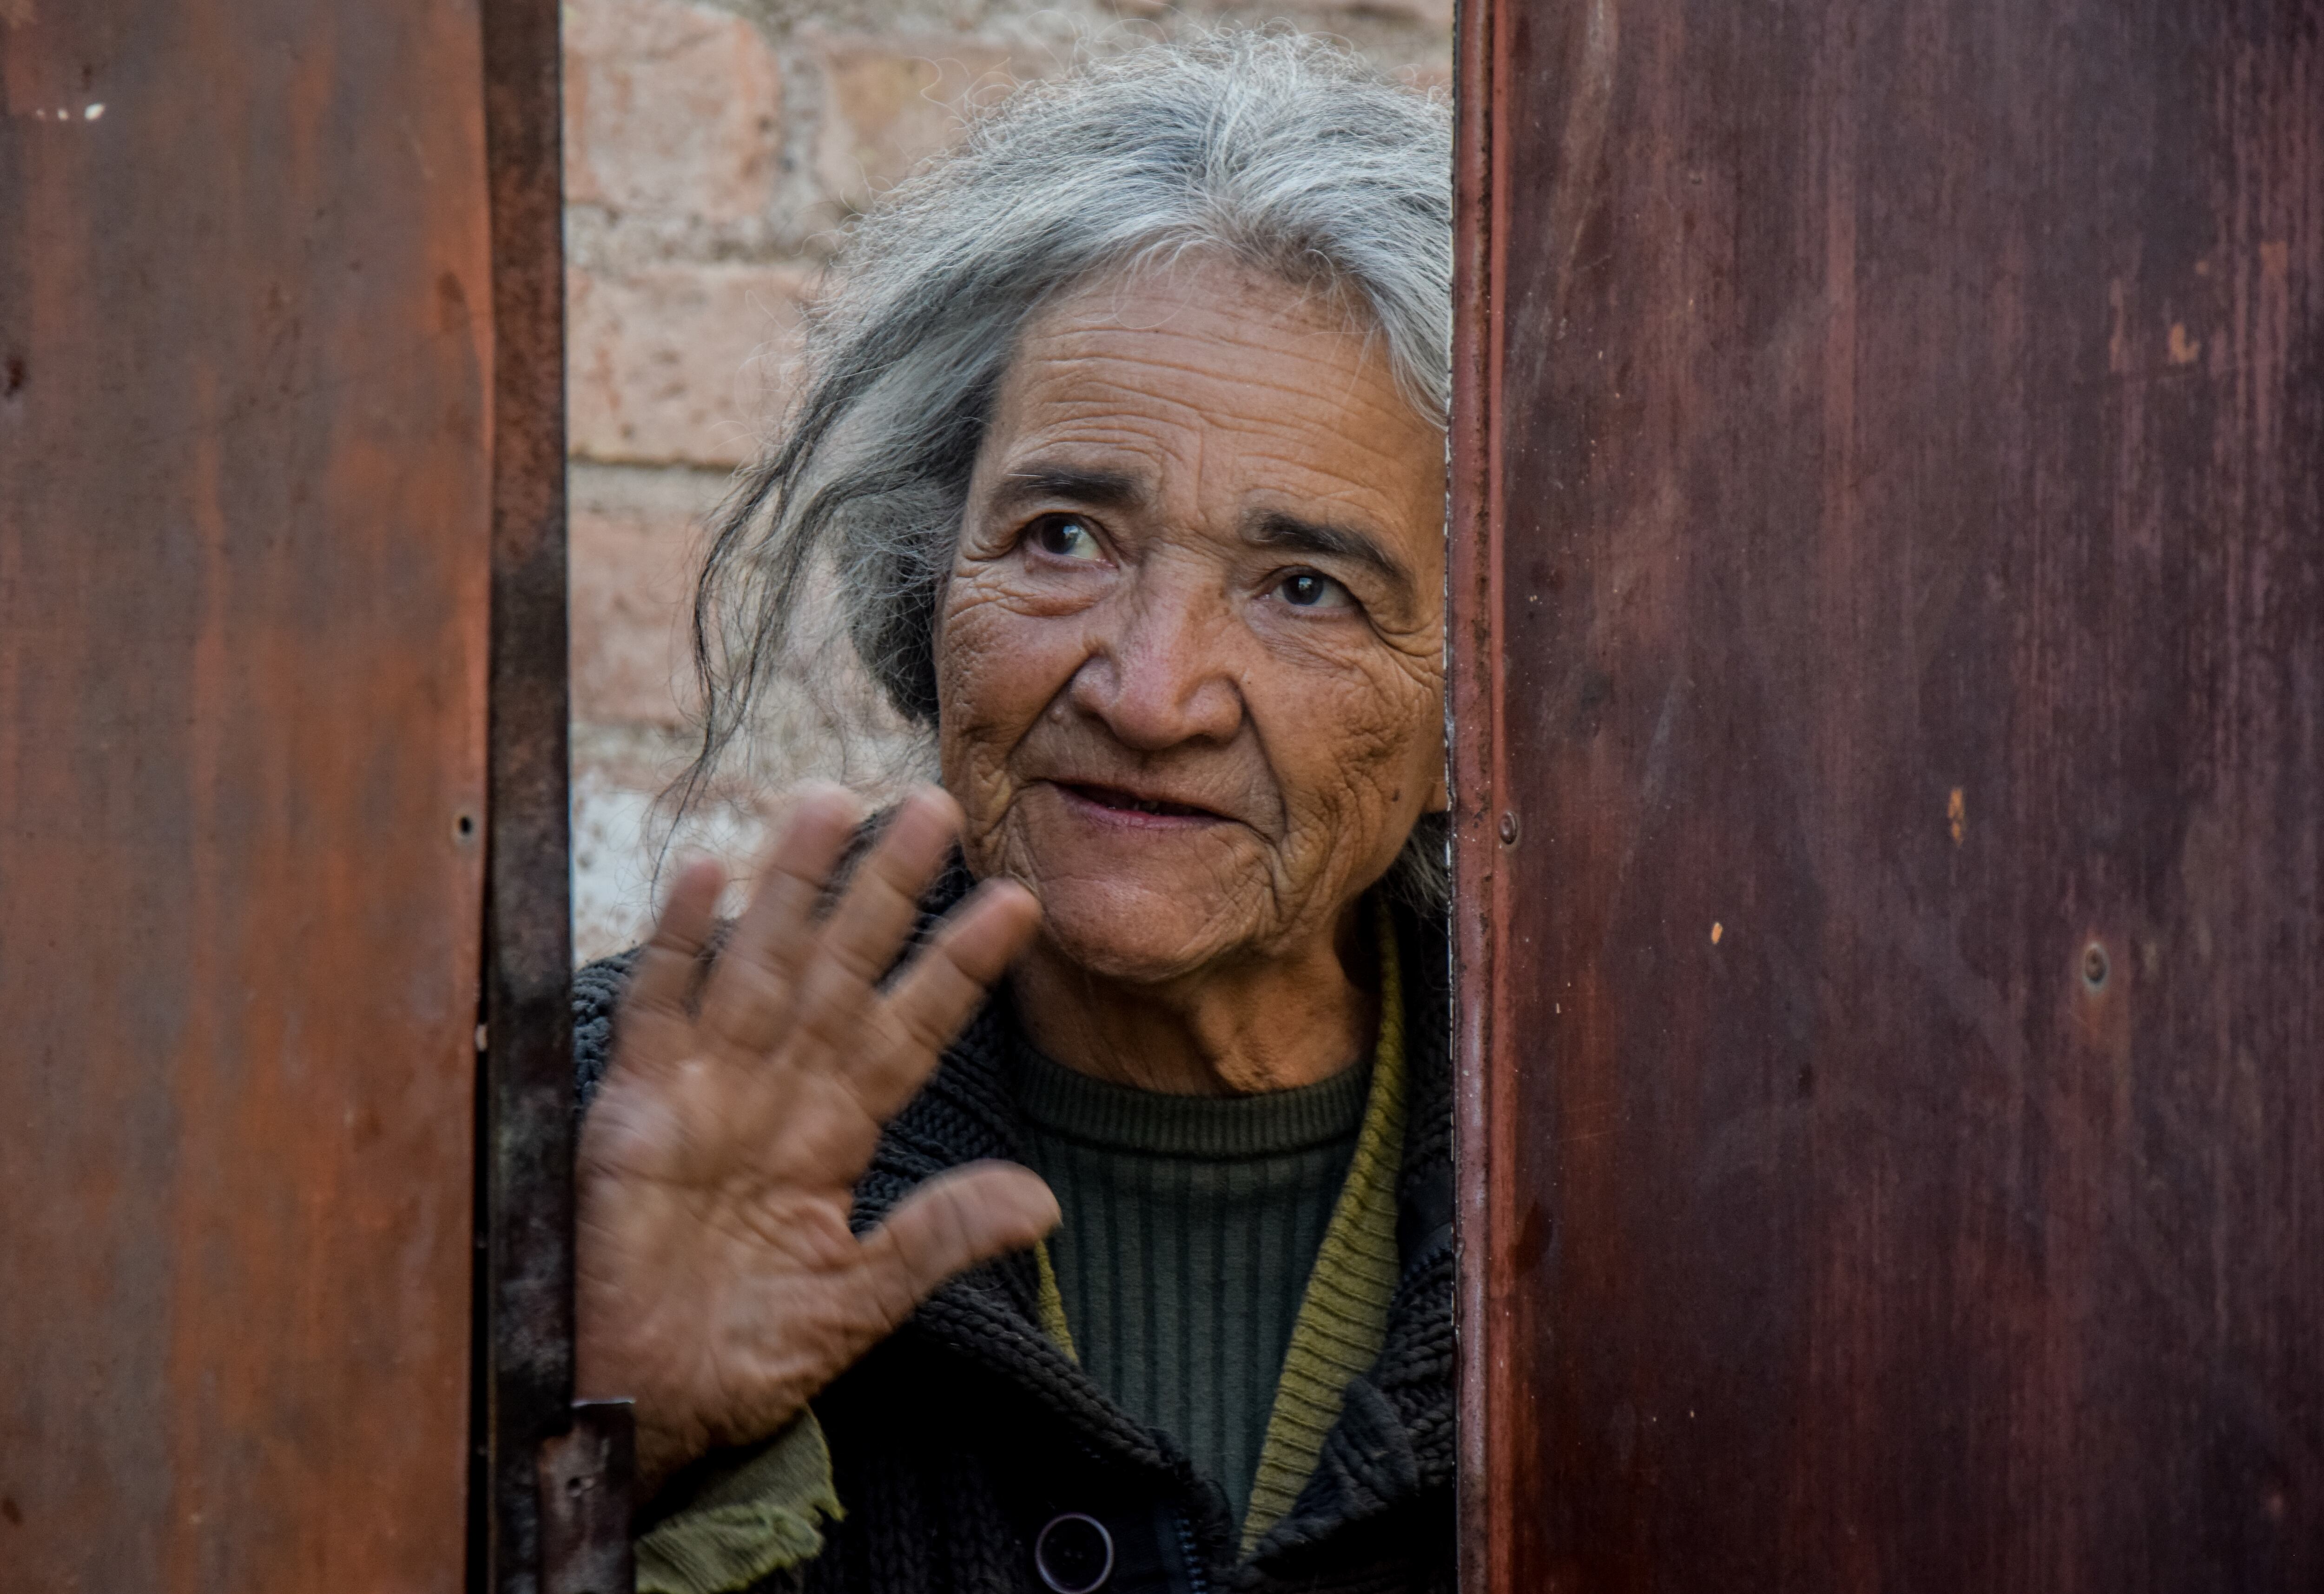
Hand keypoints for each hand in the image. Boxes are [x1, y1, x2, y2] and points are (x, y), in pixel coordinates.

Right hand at [575, 783, 1054, 1492]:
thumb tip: (1045, 1201)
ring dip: (795, 884)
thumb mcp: (856, 1303)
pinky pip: (662, 1008)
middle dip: (887, 890)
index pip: (911, 1029)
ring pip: (760, 961)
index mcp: (835, 1134)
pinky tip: (713, 874)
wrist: (637, 1407)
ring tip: (834, 802)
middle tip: (938, 805)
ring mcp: (704, 1089)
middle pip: (841, 969)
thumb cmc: (737, 1360)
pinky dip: (681, 943)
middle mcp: (777, 1092)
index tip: (1018, 905)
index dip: (959, 966)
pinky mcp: (633, 1107)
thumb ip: (937, 1238)